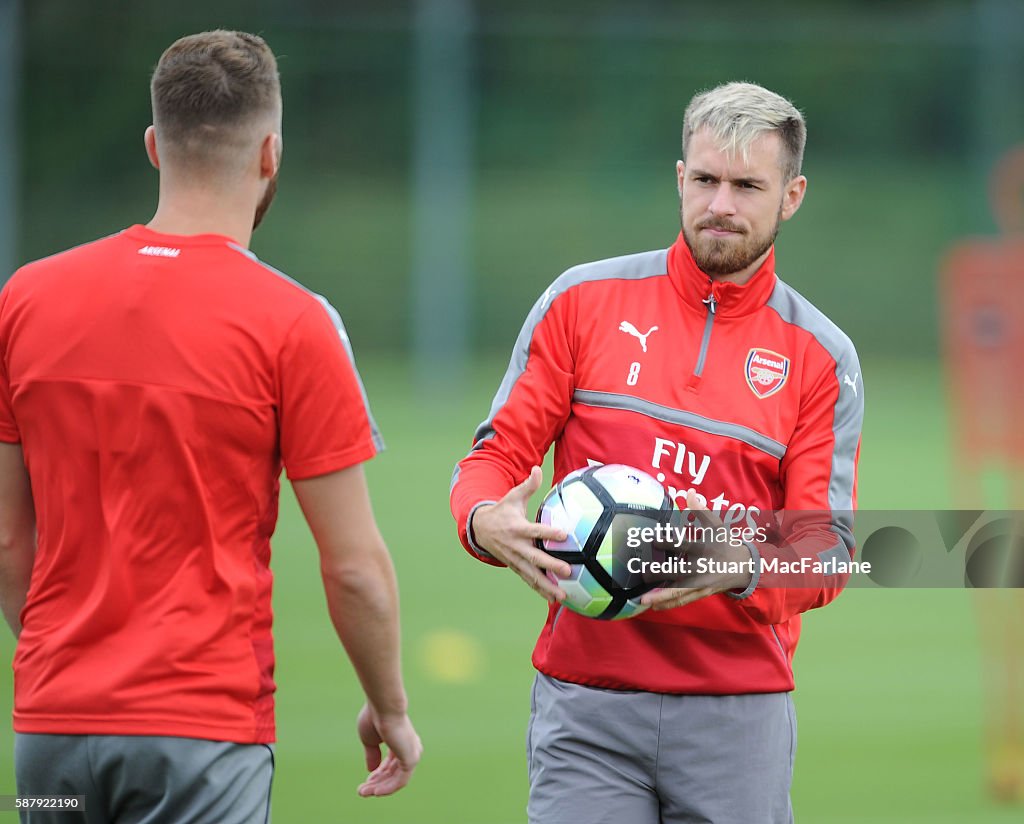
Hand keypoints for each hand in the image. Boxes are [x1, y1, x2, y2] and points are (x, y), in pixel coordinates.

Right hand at [356, 703, 422, 796]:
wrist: (383, 707)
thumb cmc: (374, 718)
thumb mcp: (370, 740)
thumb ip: (372, 754)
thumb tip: (371, 770)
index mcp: (400, 740)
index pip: (391, 764)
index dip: (377, 774)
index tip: (365, 782)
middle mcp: (409, 747)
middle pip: (392, 773)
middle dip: (376, 783)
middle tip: (361, 792)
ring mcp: (412, 754)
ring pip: (395, 779)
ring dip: (378, 788)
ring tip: (363, 793)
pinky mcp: (411, 759)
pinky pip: (400, 781)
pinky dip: (387, 788)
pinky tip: (375, 792)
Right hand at [470, 466, 571, 602]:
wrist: (479, 528)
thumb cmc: (502, 510)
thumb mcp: (512, 496)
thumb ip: (528, 485)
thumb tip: (538, 468)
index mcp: (517, 528)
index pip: (534, 530)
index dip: (548, 532)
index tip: (563, 535)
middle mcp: (515, 546)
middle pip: (535, 557)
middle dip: (551, 566)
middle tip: (568, 571)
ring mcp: (514, 559)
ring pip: (531, 574)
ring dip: (546, 586)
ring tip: (562, 596)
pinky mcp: (515, 567)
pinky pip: (528, 580)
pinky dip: (540, 590)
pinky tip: (553, 599)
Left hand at [640, 490, 753, 610]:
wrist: (745, 566)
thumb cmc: (725, 542)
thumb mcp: (716, 524)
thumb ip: (700, 509)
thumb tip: (690, 492)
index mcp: (703, 548)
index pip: (683, 544)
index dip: (668, 542)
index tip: (653, 539)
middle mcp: (701, 566)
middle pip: (678, 571)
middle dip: (659, 573)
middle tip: (642, 573)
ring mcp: (701, 582)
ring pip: (679, 591)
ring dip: (661, 596)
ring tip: (644, 599)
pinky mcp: (702, 592)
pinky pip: (684, 599)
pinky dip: (669, 603)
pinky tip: (654, 606)